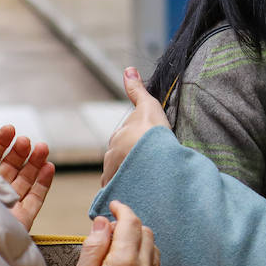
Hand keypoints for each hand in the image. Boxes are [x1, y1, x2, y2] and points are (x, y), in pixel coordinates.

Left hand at [0, 125, 54, 231]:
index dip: (0, 143)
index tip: (9, 130)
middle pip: (11, 168)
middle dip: (20, 151)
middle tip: (25, 141)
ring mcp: (9, 205)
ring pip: (26, 180)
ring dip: (35, 162)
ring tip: (42, 148)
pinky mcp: (22, 218)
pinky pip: (35, 198)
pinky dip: (43, 183)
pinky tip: (48, 167)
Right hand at [67, 200, 159, 265]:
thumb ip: (93, 246)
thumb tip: (103, 222)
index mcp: (124, 261)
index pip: (131, 223)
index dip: (122, 209)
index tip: (114, 206)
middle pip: (145, 232)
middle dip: (130, 223)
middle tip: (110, 229)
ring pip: (153, 247)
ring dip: (139, 239)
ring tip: (118, 246)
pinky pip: (154, 265)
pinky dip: (144, 255)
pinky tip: (127, 263)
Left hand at [101, 67, 171, 184]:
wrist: (155, 155)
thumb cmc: (152, 131)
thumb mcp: (147, 105)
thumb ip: (137, 90)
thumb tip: (128, 69)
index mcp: (115, 138)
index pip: (120, 144)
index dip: (132, 147)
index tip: (143, 151)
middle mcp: (110, 157)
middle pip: (117, 162)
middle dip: (127, 165)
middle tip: (144, 168)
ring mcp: (113, 174)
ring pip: (118, 177)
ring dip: (126, 180)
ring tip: (141, 184)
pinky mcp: (119, 190)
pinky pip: (120, 192)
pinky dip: (125, 193)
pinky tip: (136, 196)